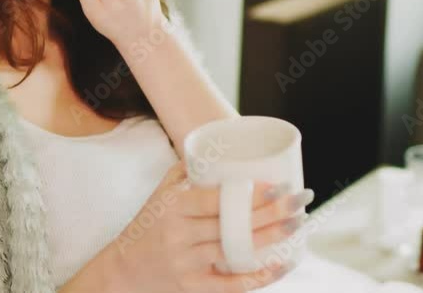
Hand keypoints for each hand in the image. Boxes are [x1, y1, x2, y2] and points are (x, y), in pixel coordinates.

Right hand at [106, 162, 313, 292]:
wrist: (122, 271)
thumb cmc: (149, 226)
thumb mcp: (161, 194)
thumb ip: (187, 171)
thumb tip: (221, 145)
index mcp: (173, 208)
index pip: (218, 200)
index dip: (250, 194)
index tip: (278, 185)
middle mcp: (179, 236)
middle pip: (233, 224)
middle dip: (273, 212)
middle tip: (301, 199)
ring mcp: (186, 264)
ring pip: (237, 251)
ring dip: (272, 238)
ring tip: (298, 224)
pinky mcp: (192, 287)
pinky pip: (231, 286)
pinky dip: (260, 277)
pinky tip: (282, 263)